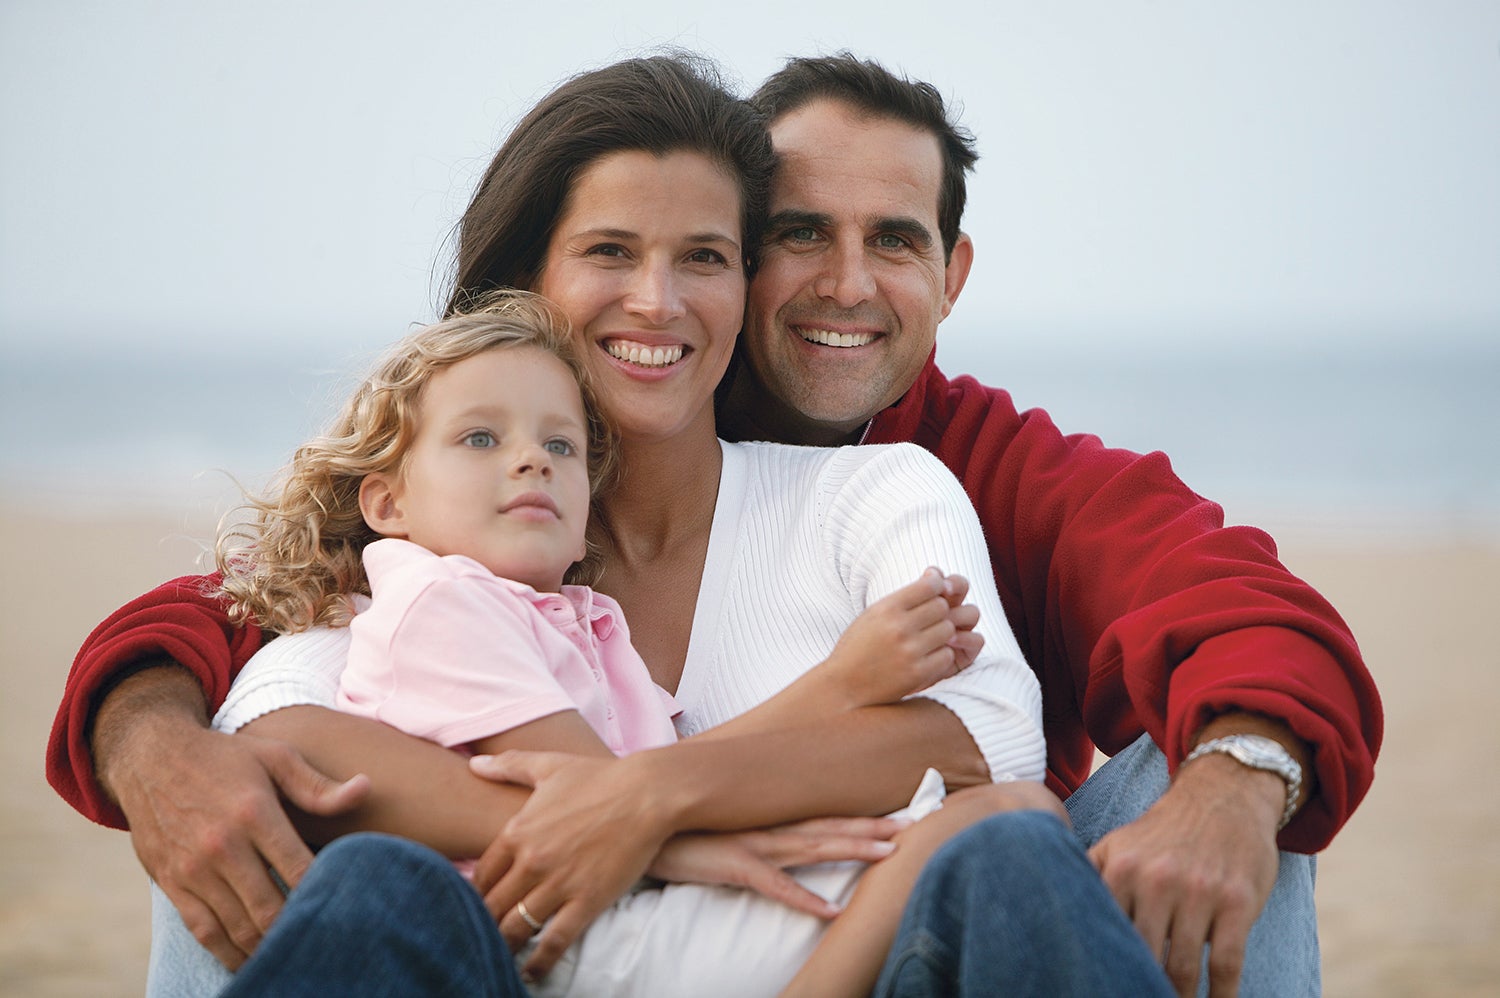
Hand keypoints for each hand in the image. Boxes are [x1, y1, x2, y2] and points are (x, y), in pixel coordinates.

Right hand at [112, 722, 367, 968]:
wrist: (151, 758)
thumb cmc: (225, 757)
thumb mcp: (274, 757)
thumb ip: (318, 786)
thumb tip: (365, 789)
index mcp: (254, 812)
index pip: (299, 868)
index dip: (325, 893)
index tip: (347, 905)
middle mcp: (222, 845)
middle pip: (270, 908)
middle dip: (300, 928)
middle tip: (327, 938)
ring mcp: (193, 869)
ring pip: (239, 927)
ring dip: (269, 947)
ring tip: (298, 952)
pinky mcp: (172, 884)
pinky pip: (205, 932)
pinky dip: (231, 953)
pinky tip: (254, 960)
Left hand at [469, 750, 672, 980]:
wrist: (649, 792)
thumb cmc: (600, 777)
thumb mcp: (550, 766)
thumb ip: (509, 765)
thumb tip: (474, 763)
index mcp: (518, 831)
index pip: (482, 875)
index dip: (477, 893)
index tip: (478, 905)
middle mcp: (532, 861)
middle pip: (491, 905)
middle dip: (483, 923)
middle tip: (480, 937)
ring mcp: (558, 883)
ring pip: (516, 927)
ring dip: (503, 945)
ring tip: (499, 958)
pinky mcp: (587, 901)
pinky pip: (553, 941)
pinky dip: (538, 963)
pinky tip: (530, 974)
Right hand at [648, 816, 909, 917]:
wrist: (638, 825)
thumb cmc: (681, 832)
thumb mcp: (725, 830)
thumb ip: (755, 833)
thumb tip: (781, 840)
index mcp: (768, 818)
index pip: (824, 814)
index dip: (862, 814)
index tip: (900, 810)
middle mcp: (767, 826)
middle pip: (830, 825)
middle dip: (872, 825)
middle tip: (915, 822)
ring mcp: (752, 844)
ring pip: (812, 845)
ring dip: (852, 847)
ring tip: (889, 851)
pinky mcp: (733, 864)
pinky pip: (775, 886)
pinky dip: (804, 898)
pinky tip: (831, 910)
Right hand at [825, 568, 983, 706]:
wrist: (842, 688)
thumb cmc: (856, 649)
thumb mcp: (871, 616)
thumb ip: (901, 598)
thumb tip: (936, 576)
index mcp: (886, 609)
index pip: (929, 586)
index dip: (937, 588)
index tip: (934, 595)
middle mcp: (899, 627)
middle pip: (942, 607)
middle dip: (939, 614)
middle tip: (929, 623)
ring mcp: (909, 651)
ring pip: (948, 630)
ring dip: (942, 635)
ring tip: (927, 641)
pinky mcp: (917, 673)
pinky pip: (946, 656)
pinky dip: (940, 656)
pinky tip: (926, 658)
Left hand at [1089, 753, 1282, 996]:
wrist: (1223, 796)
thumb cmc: (1164, 833)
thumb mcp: (1119, 845)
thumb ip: (1090, 878)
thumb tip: (1056, 919)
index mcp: (1121, 868)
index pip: (1102, 931)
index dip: (1100, 967)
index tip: (1096, 984)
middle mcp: (1156, 880)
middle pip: (1141, 956)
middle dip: (1136, 986)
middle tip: (1131, 996)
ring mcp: (1199, 892)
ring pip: (1182, 968)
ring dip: (1177, 997)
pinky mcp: (1237, 903)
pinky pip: (1226, 964)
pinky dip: (1221, 995)